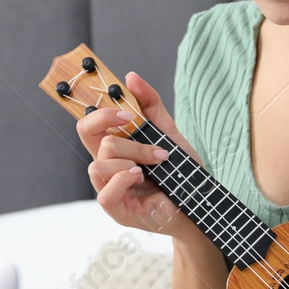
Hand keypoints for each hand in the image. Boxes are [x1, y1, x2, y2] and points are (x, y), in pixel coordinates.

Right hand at [76, 71, 200, 239]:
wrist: (200, 201)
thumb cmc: (182, 171)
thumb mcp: (168, 132)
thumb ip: (150, 105)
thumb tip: (130, 77)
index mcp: (114, 149)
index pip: (88, 125)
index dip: (99, 111)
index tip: (126, 111)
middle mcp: (107, 167)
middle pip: (90, 137)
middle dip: (124, 135)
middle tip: (150, 141)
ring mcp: (109, 189)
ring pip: (98, 164)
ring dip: (130, 158)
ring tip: (154, 164)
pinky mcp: (116, 211)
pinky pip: (104, 193)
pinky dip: (123, 179)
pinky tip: (141, 177)